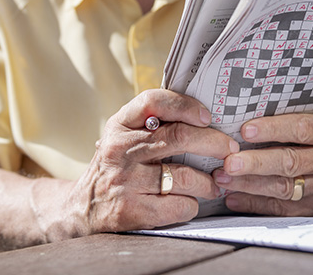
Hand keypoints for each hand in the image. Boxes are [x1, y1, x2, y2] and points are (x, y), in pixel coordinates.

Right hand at [63, 89, 238, 234]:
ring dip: (208, 181)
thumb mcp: (123, 136)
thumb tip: (205, 116)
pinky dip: (192, 204)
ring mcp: (124, 181)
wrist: (82, 209)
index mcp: (120, 124)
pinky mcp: (131, 211)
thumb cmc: (116, 167)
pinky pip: (179, 205)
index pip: (154, 101)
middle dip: (213, 142)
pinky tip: (190, 202)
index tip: (207, 116)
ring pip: (185, 176)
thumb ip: (153, 123)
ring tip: (215, 182)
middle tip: (230, 149)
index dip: (185, 105)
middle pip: (178, 137)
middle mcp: (120, 149)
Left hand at [212, 114, 312, 215]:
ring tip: (223, 178)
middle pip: (290, 162)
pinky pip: (281, 209)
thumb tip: (241, 118)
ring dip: (248, 184)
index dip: (272, 129)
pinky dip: (254, 203)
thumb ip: (288, 121)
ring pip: (283, 188)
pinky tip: (233, 197)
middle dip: (255, 163)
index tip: (245, 130)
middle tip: (228, 162)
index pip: (302, 129)